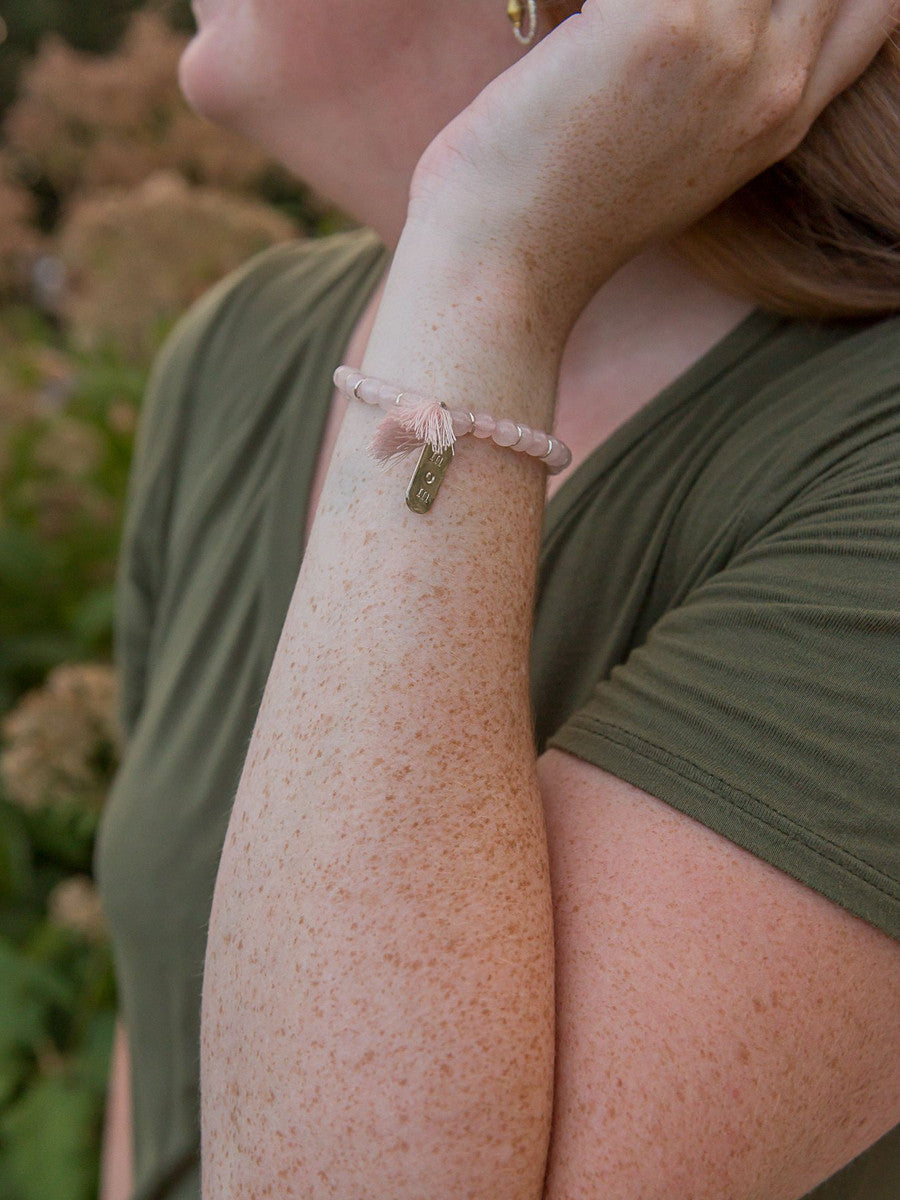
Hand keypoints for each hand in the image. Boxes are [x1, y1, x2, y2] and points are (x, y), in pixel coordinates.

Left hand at [408, 0, 896, 340]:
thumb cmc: (560, 212)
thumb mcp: (678, 161)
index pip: (870, 3)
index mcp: (783, 117)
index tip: (730, 6)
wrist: (504, 268)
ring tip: (609, 17)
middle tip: (647, 13)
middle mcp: (776, 81)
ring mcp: (730, 45)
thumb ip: (721, 94)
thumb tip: (705, 26)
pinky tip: (575, 14)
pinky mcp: (661, 21)